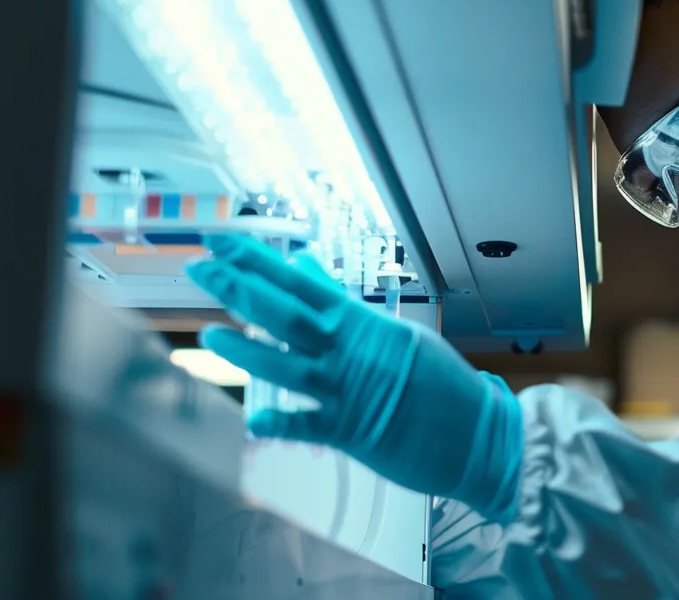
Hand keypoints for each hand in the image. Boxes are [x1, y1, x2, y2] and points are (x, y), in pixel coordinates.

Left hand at [186, 234, 522, 521]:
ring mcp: (352, 391)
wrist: (479, 434)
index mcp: (363, 324)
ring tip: (210, 336)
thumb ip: (342, 305)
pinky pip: (312, 426)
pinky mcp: (356, 432)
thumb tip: (302, 266)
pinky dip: (285, 422)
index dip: (257, 264)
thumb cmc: (439, 384)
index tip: (220, 243)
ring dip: (249, 351)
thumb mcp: (393, 336)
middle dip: (240, 291)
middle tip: (199, 269)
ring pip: (290, 366)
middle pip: (288, 316)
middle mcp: (353, 351)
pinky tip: (254, 418)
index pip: (301, 285)